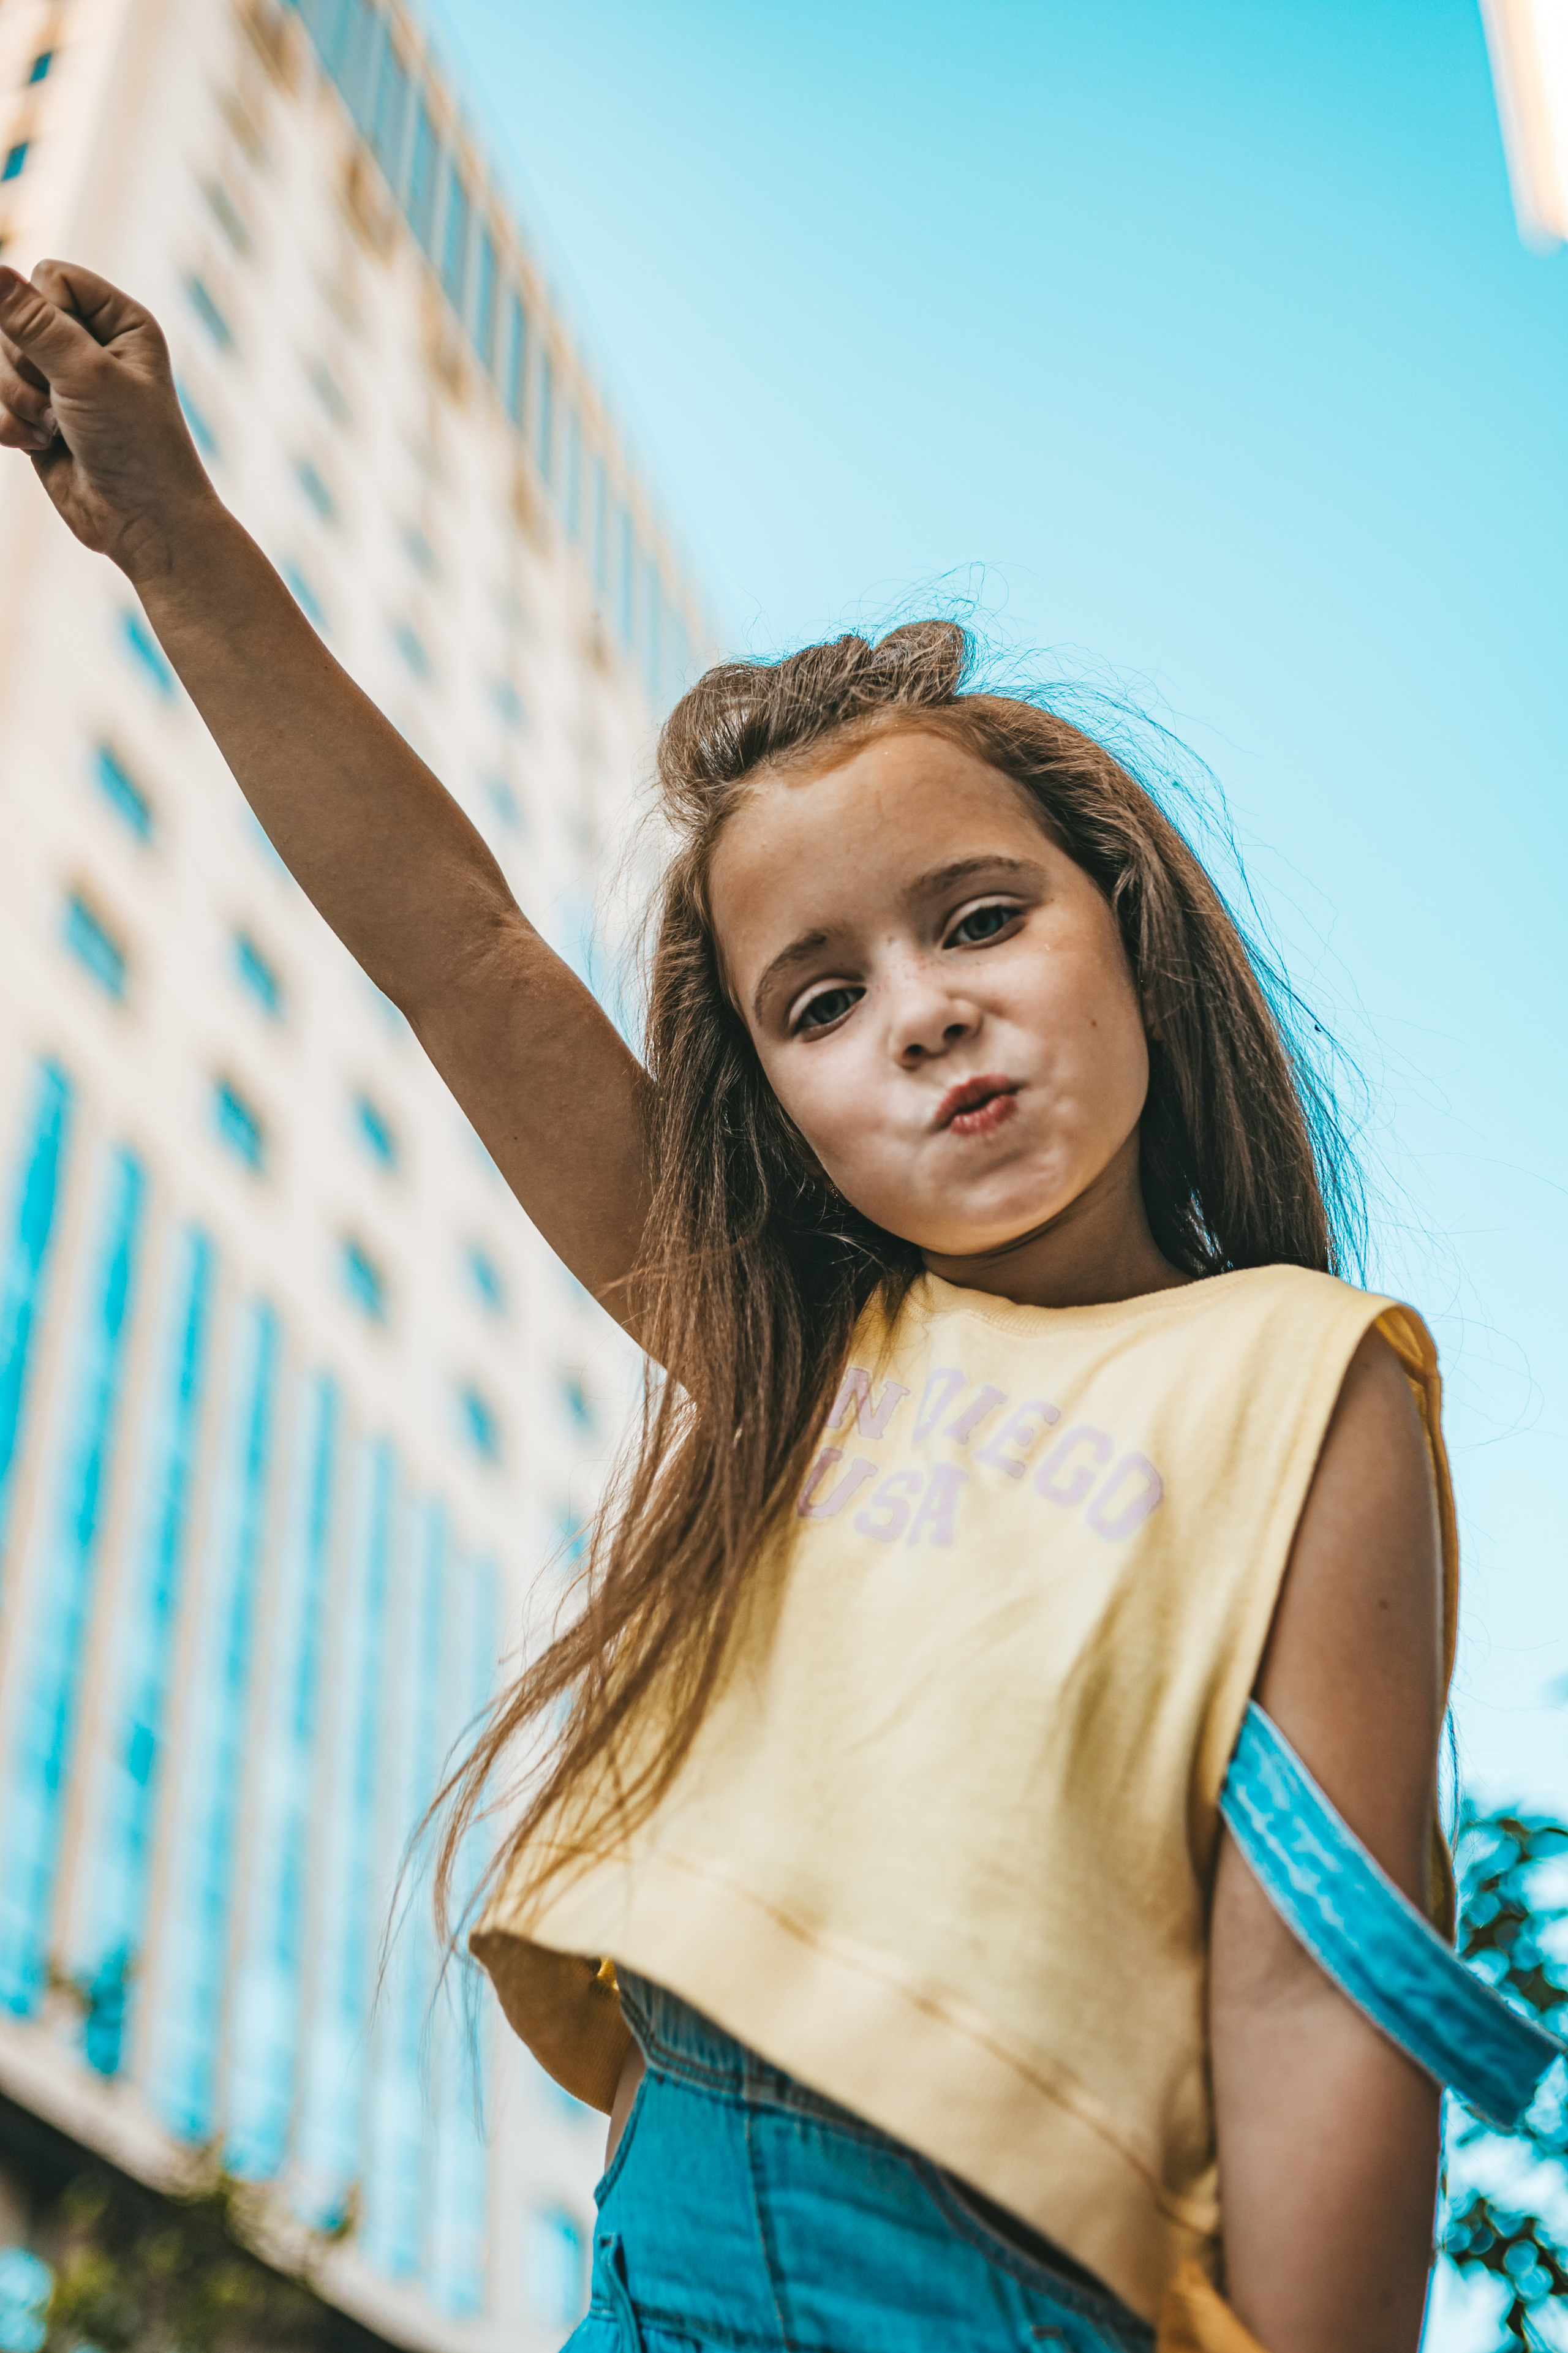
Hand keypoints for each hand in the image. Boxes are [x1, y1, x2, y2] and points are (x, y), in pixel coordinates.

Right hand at [0, 258, 220, 579]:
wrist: (141, 523)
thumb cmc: (135, 446)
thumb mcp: (85, 374)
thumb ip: (33, 322)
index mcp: (119, 321)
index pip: (49, 276)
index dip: (46, 312)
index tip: (73, 358)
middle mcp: (90, 345)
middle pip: (15, 319)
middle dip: (27, 364)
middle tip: (61, 402)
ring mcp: (61, 382)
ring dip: (18, 399)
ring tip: (55, 428)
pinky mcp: (39, 417)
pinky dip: (10, 424)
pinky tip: (41, 446)